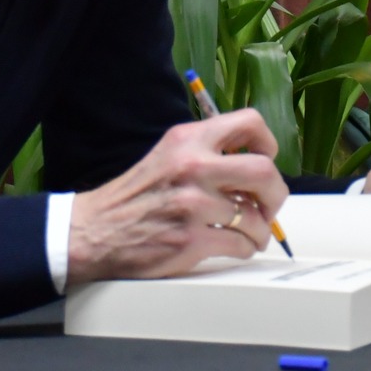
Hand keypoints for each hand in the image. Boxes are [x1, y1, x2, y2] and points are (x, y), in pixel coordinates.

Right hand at [66, 110, 287, 284]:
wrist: (94, 232)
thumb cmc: (134, 196)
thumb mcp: (169, 155)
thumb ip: (208, 152)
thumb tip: (256, 162)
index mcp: (188, 140)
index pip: (249, 123)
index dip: (267, 143)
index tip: (267, 159)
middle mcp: (193, 167)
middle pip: (264, 171)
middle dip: (276, 193)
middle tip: (270, 205)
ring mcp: (193, 205)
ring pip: (256, 216)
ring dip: (260, 229)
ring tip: (251, 232)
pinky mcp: (191, 241)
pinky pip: (241, 244)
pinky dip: (245, 247)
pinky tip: (235, 245)